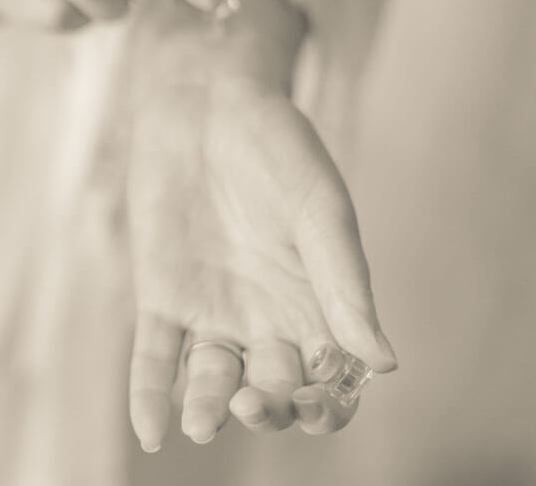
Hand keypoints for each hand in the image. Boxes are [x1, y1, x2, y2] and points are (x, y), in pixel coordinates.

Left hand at [126, 0, 396, 450]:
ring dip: (208, 409)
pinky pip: (154, 358)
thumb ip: (345, 284)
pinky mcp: (161, 295)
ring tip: (202, 422)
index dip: (327, 406)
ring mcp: (211, 309)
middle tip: (253, 401)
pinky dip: (150, 396)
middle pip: (272, 391)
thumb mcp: (319, 210)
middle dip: (267, 408)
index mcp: (317, 303)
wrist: (204, 102)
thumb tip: (385, 365)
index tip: (316, 402)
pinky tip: (151, 432)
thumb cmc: (276, 148)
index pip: (331, 380)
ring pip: (212, 381)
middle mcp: (266, 317)